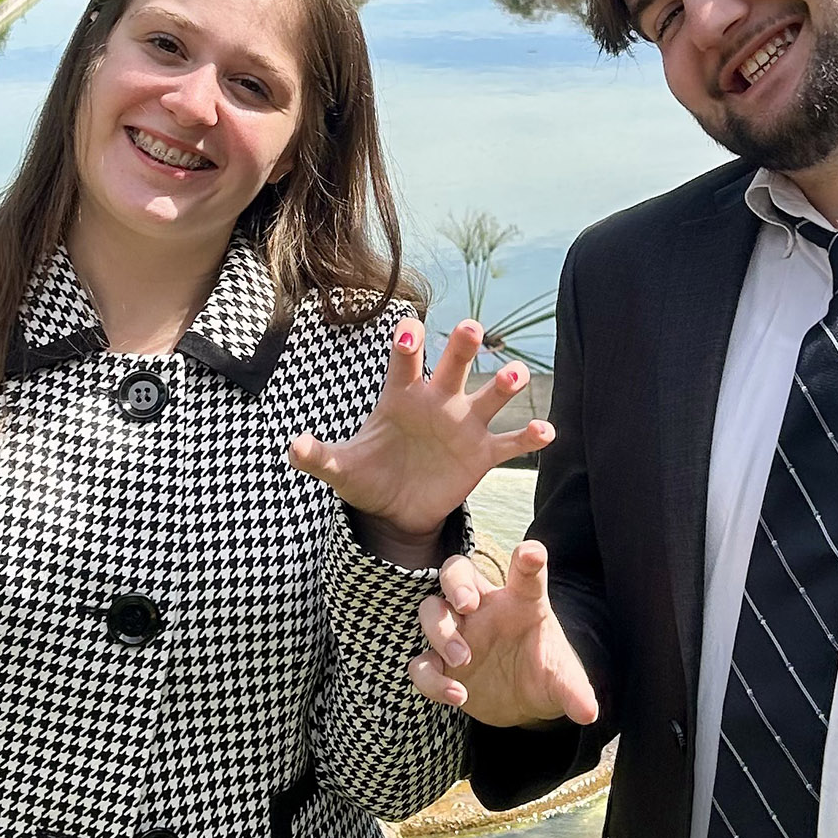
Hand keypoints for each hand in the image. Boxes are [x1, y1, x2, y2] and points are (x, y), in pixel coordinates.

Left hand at [287, 318, 552, 544]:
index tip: (409, 334)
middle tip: (470, 328)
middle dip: (462, 346)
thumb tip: (291, 448)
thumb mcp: (341, 469)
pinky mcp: (482, 454)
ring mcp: (464, 426)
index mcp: (401, 397)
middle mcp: (438, 401)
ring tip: (513, 374)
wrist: (396, 509)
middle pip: (454, 365)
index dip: (408, 345)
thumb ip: (318, 457)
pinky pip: (509, 442)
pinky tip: (545, 430)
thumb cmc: (368, 476)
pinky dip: (528, 436)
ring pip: (489, 396)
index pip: (404, 362)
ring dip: (503, 383)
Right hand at [409, 542, 597, 727]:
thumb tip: (588, 713)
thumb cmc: (545, 674)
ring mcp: (459, 634)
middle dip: (456, 583)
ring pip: (430, 610)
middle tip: (467, 606)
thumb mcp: (562, 680)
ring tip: (462, 659)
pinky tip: (458, 696)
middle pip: (457, 572)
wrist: (525, 703)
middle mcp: (484, 610)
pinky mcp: (441, 666)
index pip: (525, 573)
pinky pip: (420, 664)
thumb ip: (574, 692)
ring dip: (439, 630)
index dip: (527, 559)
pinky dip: (432, 679)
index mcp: (522, 602)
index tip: (530, 554)